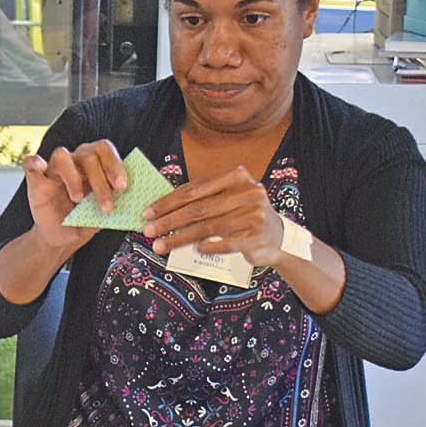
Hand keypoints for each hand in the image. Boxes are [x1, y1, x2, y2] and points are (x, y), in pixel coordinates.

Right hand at [23, 139, 125, 252]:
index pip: (104, 150)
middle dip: (100, 179)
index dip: (114, 164)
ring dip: (73, 178)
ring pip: (62, 155)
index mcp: (94, 165)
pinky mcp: (37, 180)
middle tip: (107, 204)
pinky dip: (34, 164)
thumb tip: (132, 200)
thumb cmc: (83, 222)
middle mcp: (75, 162)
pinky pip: (31, 163)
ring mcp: (54, 170)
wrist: (62, 238)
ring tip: (78, 200)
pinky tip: (40, 173)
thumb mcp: (104, 214)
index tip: (122, 186)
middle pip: (88, 155)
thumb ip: (115, 203)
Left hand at [143, 165, 283, 265]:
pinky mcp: (254, 237)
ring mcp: (252, 215)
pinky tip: (193, 250)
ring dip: (178, 238)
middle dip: (168, 221)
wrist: (277, 236)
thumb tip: (160, 210)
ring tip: (159, 245)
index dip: (168, 202)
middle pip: (197, 208)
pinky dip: (204, 247)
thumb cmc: (244, 215)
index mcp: (237, 176)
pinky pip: (221, 244)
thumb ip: (202, 198)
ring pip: (206, 227)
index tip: (147, 213)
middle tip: (148, 230)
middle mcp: (246, 192)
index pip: (194, 189)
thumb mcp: (228, 197)